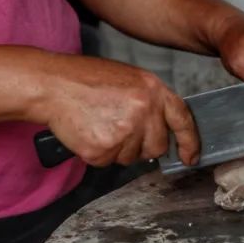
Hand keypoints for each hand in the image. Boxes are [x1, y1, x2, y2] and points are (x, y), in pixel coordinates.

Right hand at [39, 55, 199, 166]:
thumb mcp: (129, 79)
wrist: (54, 85)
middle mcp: (143, 111)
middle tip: (120, 130)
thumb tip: (162, 130)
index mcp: (153, 90)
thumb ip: (150, 102)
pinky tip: (89, 132)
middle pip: (157, 147)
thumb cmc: (87, 80)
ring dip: (118, 149)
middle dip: (143, 146)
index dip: (189, 142)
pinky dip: (99, 153)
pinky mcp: (103, 149)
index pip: (182, 120)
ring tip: (100, 124)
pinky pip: (109, 162)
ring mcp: (124, 132)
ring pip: (132, 158)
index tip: (190, 156)